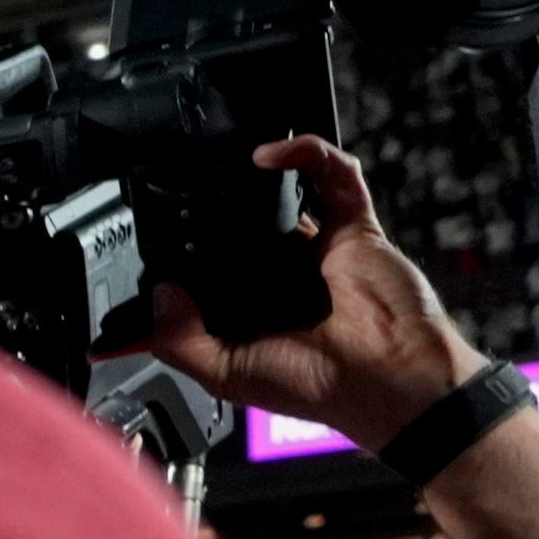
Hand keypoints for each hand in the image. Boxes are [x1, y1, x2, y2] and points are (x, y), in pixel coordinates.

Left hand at [121, 137, 496, 452]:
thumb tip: (157, 296)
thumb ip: (180, 341)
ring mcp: (322, 246)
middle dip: (222, 202)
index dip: (187, 255)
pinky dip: (306, 152)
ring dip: (261, 172)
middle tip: (187, 186)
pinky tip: (269, 155)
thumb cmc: (317, 385)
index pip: (214, 269)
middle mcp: (286, 274)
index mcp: (255, 308)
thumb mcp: (227, 373)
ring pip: (290, 190)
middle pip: (249, 223)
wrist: (389, 378)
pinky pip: (335, 173)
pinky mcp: (356, 225)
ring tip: (227, 163)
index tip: (150, 242)